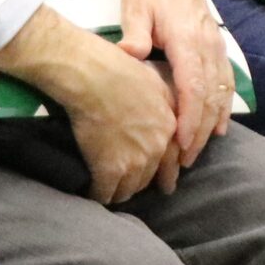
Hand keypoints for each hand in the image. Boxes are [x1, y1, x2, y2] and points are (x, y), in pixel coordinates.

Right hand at [0, 5, 178, 204]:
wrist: (94, 76)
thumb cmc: (121, 70)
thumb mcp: (157, 82)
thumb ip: (167, 104)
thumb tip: (168, 116)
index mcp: (171, 127)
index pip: (173, 161)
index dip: (166, 175)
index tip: (164, 185)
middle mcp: (158, 147)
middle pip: (150, 178)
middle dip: (140, 182)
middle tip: (130, 187)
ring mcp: (135, 161)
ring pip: (129, 189)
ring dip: (119, 191)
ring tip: (109, 190)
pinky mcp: (110, 169)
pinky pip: (105, 193)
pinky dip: (97, 194)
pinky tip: (92, 193)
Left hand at [116, 0, 233, 172]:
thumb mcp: (135, 8)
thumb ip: (135, 35)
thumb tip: (128, 56)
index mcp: (187, 39)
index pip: (193, 86)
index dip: (190, 117)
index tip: (182, 143)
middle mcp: (208, 46)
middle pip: (210, 96)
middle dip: (200, 130)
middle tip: (186, 159)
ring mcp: (217, 47)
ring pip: (222, 92)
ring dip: (212, 123)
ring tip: (199, 150)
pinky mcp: (218, 48)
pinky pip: (227, 82)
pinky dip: (224, 107)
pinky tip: (220, 127)